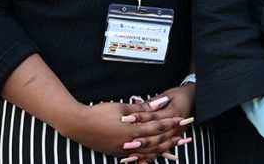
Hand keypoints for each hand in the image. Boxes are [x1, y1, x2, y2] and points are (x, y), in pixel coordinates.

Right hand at [57, 98, 178, 158]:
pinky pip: (137, 158)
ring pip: (148, 152)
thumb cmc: (99, 112)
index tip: (183, 120)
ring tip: (175, 146)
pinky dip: (148, 157)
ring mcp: (122, 151)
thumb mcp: (121, 107)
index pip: (157, 127)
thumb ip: (142, 108)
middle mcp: (129, 144)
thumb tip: (159, 105)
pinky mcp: (117, 154)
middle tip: (185, 136)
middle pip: (156, 142)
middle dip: (171, 138)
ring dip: (163, 149)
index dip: (171, 123)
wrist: (77, 125)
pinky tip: (155, 156)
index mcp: (131, 131)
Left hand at [121, 86, 196, 162]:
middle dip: (142, 141)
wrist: (196, 99)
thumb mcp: (169, 95)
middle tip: (126, 143)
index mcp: (175, 112)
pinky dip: (151, 156)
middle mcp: (177, 126)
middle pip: (158, 136)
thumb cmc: (181, 95)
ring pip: (160, 147)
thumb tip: (139, 104)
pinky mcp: (174, 138)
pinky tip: (139, 160)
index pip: (155, 117)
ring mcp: (176, 134)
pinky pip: (162, 150)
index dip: (141, 118)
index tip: (127, 119)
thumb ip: (154, 102)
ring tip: (130, 155)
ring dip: (145, 152)